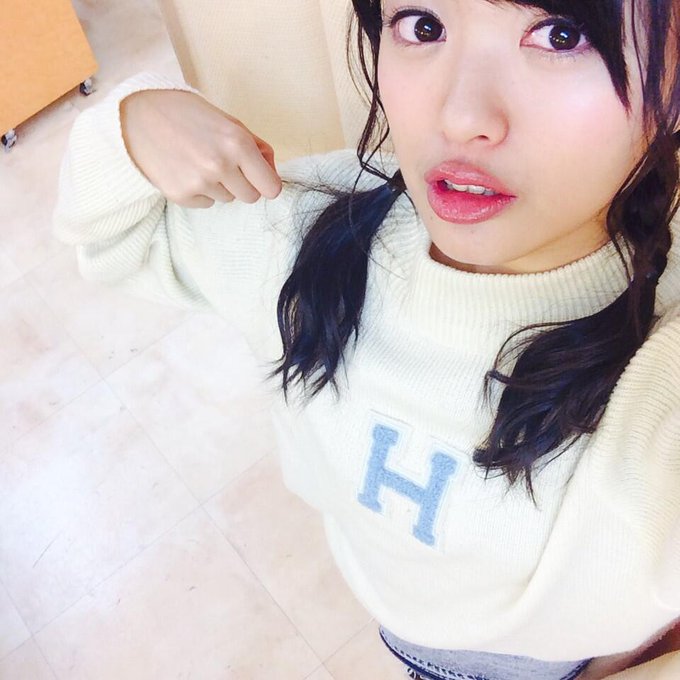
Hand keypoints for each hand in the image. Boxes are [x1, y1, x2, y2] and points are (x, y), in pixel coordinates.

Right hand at [119, 89, 281, 208]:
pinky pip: (206, 203)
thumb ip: (255, 146)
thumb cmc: (186, 113)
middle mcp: (220, 165)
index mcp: (237, 143)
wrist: (137, 115)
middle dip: (243, 184)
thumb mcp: (228, 121)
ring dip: (219, 186)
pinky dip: (200, 191)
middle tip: (225, 165)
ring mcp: (199, 182)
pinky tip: (185, 169)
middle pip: (250, 197)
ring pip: (227, 199)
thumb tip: (272, 170)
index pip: (271, 188)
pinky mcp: (181, 195)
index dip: (266, 182)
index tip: (258, 177)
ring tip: (199, 161)